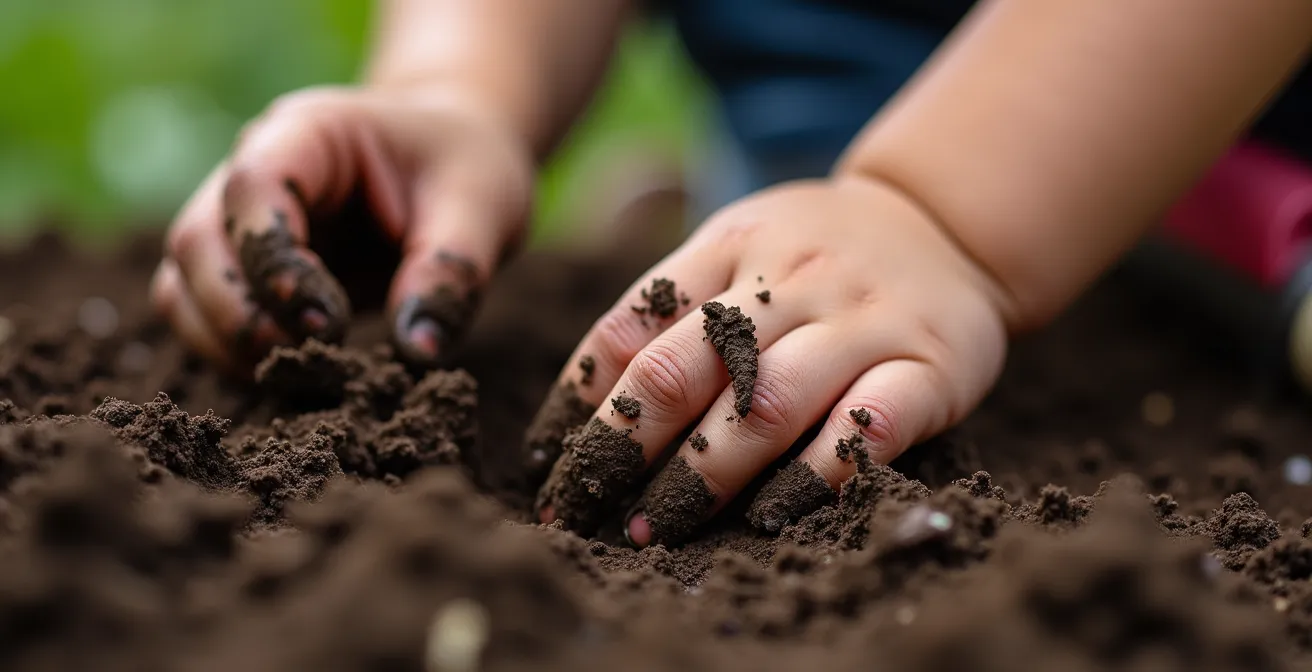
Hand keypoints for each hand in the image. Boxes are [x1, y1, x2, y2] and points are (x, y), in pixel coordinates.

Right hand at [151, 85, 533, 370]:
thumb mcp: (482, 209)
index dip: (276, 262)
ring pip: (182, 287)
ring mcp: (234, 223)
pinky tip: (297, 378)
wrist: (450, 162)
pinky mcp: (241, 272)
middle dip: (240, 315)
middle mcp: (250, 172)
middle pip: (196, 241)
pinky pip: (201, 317)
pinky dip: (233, 356)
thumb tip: (418, 351)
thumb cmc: (462, 170)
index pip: (252, 188)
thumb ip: (452, 273)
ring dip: (228, 344)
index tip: (331, 325)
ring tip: (308, 378)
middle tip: (313, 362)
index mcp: (307, 134)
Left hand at [530, 178, 1011, 545]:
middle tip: (586, 511)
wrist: (946, 223)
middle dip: (623, 447)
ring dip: (703, 473)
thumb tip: (578, 413)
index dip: (577, 405)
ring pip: (769, 400)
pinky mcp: (931, 366)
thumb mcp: (737, 245)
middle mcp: (791, 278)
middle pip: (686, 366)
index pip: (631, 326)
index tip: (549, 468)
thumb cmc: (814, 255)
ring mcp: (862, 321)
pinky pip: (870, 426)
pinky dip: (817, 475)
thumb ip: (670, 310)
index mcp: (730, 244)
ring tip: (656, 529)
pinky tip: (769, 515)